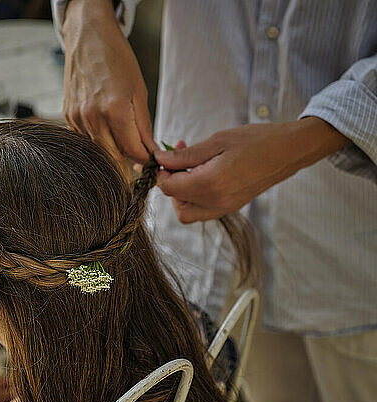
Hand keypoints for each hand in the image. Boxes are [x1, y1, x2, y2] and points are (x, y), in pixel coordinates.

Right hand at [62, 0, 155, 161]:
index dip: (144, 157)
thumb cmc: (116, 59)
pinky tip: (103, 120)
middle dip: (128, 154)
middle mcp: (92, 117)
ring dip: (112, 146)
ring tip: (120, 126)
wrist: (88, 37)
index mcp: (114, 110)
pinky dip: (97, 136)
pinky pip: (85, 138)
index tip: (150, 156)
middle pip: (114, 156)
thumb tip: (150, 151)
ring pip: (99, 149)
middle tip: (137, 143)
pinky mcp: (67, 116)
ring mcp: (77, 118)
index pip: (133, 151)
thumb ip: (144, 126)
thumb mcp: (139, 91)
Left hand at [154, 117, 349, 222]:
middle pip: (176, 203)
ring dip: (182, 192)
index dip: (161, 172)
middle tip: (178, 159)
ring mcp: (225, 208)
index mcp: (210, 185)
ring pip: (188, 212)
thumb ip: (185, 155)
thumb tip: (160, 159)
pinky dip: (196, 195)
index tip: (165, 156)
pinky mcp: (231, 207)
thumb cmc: (256, 141)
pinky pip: (203, 209)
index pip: (169, 187)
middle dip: (171, 182)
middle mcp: (216, 202)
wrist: (289, 151)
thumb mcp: (217, 141)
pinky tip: (203, 173)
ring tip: (191, 166)